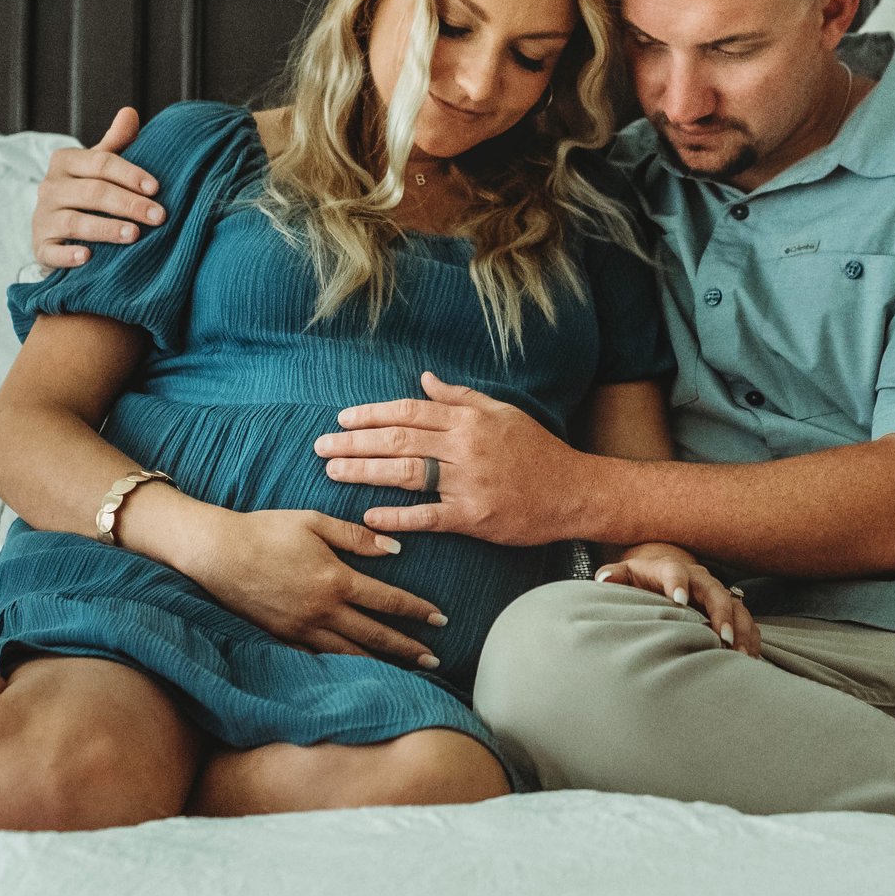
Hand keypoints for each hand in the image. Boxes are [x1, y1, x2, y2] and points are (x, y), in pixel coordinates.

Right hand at [33, 107, 167, 268]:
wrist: (56, 226)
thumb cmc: (87, 190)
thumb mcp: (98, 164)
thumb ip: (116, 142)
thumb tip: (130, 112)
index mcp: (65, 161)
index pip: (100, 162)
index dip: (130, 174)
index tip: (156, 188)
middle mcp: (50, 187)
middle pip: (93, 192)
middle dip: (128, 204)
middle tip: (158, 216)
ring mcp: (42, 218)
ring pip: (74, 222)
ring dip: (106, 229)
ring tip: (135, 235)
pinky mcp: (40, 246)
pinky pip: (51, 251)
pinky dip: (68, 255)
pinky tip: (88, 257)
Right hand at [178, 506, 449, 666]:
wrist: (218, 553)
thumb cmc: (267, 530)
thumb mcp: (315, 522)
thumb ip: (357, 536)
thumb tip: (395, 548)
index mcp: (336, 580)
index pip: (388, 600)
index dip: (417, 610)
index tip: (440, 619)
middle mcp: (323, 611)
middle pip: (375, 635)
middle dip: (408, 647)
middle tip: (435, 657)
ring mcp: (301, 629)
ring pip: (350, 654)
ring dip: (382, 664)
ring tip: (406, 673)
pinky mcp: (282, 638)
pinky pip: (319, 660)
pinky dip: (343, 669)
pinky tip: (358, 675)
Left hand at [316, 372, 583, 545]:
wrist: (574, 491)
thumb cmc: (537, 450)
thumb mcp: (502, 412)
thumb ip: (461, 397)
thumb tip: (425, 378)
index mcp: (469, 420)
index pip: (409, 411)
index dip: (371, 414)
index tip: (342, 418)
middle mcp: (465, 447)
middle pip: (399, 440)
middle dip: (354, 442)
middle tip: (320, 447)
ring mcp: (468, 483)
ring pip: (406, 473)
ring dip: (365, 472)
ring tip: (333, 473)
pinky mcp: (474, 517)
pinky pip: (427, 517)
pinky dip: (397, 516)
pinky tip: (369, 515)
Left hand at [594, 543, 760, 656]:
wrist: (667, 574)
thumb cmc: (643, 579)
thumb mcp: (626, 575)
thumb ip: (614, 576)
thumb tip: (604, 580)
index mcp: (671, 569)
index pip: (675, 571)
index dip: (678, 583)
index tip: (678, 601)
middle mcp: (699, 580)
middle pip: (715, 591)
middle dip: (721, 612)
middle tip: (721, 636)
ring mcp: (717, 595)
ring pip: (737, 608)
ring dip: (740, 630)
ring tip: (740, 655)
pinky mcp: (729, 611)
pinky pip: (746, 622)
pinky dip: (749, 639)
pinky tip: (749, 660)